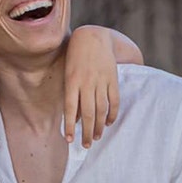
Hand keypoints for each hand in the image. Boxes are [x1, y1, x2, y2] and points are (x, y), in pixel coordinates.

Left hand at [63, 26, 121, 147]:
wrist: (93, 37)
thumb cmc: (75, 57)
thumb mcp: (68, 73)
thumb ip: (70, 94)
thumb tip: (74, 118)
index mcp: (71, 81)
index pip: (70, 109)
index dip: (70, 126)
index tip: (70, 140)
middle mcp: (86, 83)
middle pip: (87, 113)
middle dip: (86, 132)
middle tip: (86, 145)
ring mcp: (100, 81)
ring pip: (101, 109)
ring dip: (98, 126)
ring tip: (96, 137)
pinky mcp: (112, 79)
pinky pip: (114, 100)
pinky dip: (112, 114)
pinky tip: (108, 123)